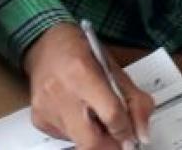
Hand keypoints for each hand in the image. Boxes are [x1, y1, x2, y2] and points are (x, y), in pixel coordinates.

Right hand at [24, 24, 153, 149]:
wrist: (45, 43)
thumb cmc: (80, 51)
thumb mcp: (114, 68)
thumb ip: (135, 100)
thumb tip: (142, 134)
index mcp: (82, 72)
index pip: (111, 115)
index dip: (127, 130)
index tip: (131, 134)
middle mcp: (60, 92)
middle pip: (91, 142)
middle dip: (110, 145)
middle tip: (118, 138)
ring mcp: (47, 108)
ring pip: (79, 142)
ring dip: (94, 137)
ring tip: (96, 117)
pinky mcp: (39, 119)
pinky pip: (65, 138)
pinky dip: (78, 133)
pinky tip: (79, 114)